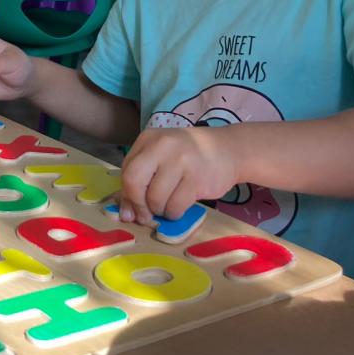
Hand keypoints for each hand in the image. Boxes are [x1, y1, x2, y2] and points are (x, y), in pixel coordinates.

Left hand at [118, 126, 240, 225]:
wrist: (228, 151)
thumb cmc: (188, 157)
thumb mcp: (160, 159)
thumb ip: (140, 181)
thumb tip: (125, 214)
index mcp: (148, 139)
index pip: (126, 171)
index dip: (127, 195)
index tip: (132, 209)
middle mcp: (162, 146)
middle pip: (134, 181)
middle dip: (138, 204)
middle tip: (145, 215)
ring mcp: (181, 161)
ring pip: (156, 198)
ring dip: (159, 211)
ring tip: (168, 206)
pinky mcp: (197, 178)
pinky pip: (175, 206)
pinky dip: (174, 213)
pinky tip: (180, 206)